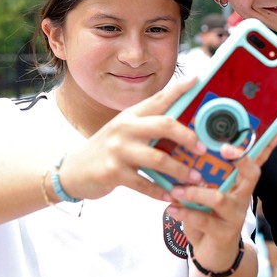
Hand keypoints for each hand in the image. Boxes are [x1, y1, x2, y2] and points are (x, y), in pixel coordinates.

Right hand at [57, 76, 207, 202]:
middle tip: (202, 149)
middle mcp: (125, 128)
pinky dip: (160, 191)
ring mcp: (118, 150)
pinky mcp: (113, 172)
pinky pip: (144, 183)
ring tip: (195, 179)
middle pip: (164, 125)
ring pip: (158, 158)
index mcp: (131, 115)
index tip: (198, 80)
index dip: (179, 89)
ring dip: (180, 170)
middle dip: (188, 136)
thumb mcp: (126, 130)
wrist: (74, 169)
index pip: (158, 98)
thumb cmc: (109, 150)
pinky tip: (171, 196)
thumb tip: (183, 122)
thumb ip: (150, 125)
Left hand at [167, 128, 276, 269]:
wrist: (211, 253)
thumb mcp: (206, 191)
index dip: (269, 144)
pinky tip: (171, 209)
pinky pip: (204, 220)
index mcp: (240, 182)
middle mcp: (242, 196)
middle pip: (252, 173)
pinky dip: (185, 213)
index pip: (258, 159)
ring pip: (220, 198)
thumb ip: (200, 174)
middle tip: (225, 148)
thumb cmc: (207, 215)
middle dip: (241, 159)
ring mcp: (235, 215)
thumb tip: (184, 149)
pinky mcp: (224, 233)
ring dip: (195, 192)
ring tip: (175, 190)